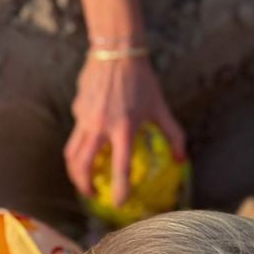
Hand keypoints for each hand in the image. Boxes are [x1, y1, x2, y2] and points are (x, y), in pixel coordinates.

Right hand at [65, 56, 185, 205]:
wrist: (117, 50)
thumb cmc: (142, 80)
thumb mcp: (159, 107)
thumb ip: (173, 134)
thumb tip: (181, 159)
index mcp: (124, 128)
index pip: (120, 167)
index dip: (120, 189)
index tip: (118, 203)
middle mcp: (101, 126)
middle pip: (83, 166)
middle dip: (85, 186)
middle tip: (92, 194)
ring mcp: (85, 118)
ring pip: (72, 154)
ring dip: (75, 172)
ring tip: (83, 179)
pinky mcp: (77, 110)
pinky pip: (76, 133)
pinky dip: (80, 145)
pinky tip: (89, 144)